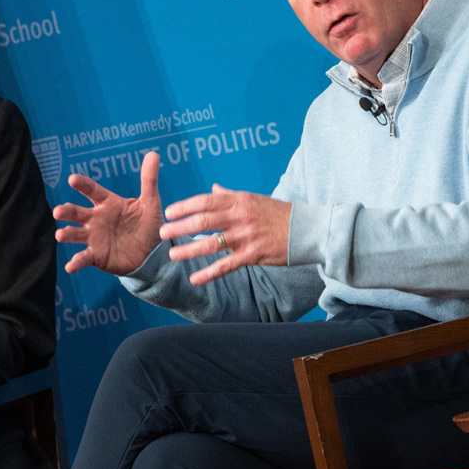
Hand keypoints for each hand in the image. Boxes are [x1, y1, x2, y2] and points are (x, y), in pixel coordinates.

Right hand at [52, 149, 164, 275]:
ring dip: (66, 234)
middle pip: (77, 212)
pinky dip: (76, 262)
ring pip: (75, 233)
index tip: (72, 179)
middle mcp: (96, 218)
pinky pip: (83, 258)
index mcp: (107, 203)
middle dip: (66, 211)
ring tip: (60, 235)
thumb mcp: (150, 203)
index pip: (92, 190)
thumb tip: (154, 154)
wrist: (151, 253)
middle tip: (58, 211)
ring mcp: (94, 237)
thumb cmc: (147, 224)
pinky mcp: (96, 255)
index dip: (82, 184)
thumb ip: (148, 180)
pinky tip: (70, 266)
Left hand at [158, 184, 291, 284]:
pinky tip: (194, 279)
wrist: (306, 230)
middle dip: (180, 227)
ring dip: (189, 250)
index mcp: (239, 200)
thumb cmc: (278, 213)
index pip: (206, 200)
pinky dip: (209, 273)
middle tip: (162, 233)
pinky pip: (226, 265)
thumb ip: (230, 196)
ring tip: (173, 255)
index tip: (168, 212)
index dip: (185, 206)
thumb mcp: (254, 199)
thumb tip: (213, 189)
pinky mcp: (253, 255)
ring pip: (211, 243)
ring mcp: (246, 236)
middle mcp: (240, 216)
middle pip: (204, 220)